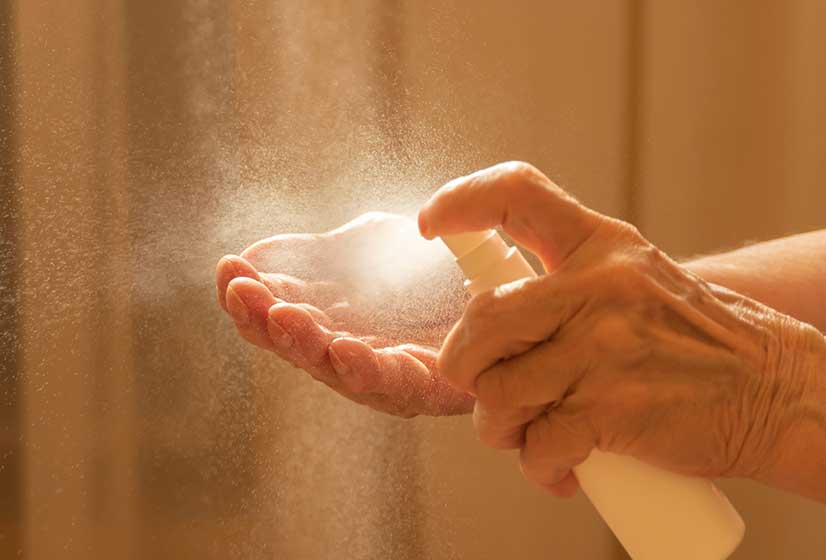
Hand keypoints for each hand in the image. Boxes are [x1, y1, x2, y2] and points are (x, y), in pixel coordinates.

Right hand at [216, 212, 473, 416]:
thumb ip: (324, 251)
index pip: (279, 310)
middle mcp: (352, 350)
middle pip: (297, 344)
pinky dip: (365, 369)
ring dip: (304, 344)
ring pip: (335, 368)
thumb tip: (258, 256)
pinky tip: (344, 349)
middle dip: (263, 318)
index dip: (250, 294)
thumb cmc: (431, 269)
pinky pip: (395, 383)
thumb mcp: (373, 244)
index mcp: (332, 318)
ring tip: (281, 316)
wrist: (505, 279)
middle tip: (240, 291)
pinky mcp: (430, 387)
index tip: (229, 269)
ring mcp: (387, 372)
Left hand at [419, 161, 825, 497]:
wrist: (774, 389)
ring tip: (533, 429)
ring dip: (501, 426)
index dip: (463, 201)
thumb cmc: (692, 339)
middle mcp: (599, 288)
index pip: (517, 193)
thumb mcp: (635, 278)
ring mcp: (605, 348)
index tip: (432, 223)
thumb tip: (480, 317)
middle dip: (465, 365)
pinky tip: (563, 463)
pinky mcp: (613, 410)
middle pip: (480, 321)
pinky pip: (537, 444)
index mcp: (600, 246)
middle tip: (486, 384)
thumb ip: (564, 285)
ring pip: (497, 394)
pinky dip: (540, 463)